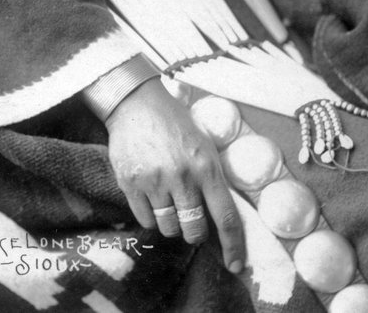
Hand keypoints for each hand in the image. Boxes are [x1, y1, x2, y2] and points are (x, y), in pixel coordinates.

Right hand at [104, 78, 245, 274]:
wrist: (136, 103)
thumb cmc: (175, 123)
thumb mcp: (204, 145)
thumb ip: (212, 178)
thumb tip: (222, 217)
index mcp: (206, 167)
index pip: (226, 218)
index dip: (233, 246)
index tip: (236, 265)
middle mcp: (182, 178)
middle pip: (194, 231)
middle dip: (195, 232)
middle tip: (190, 218)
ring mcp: (155, 182)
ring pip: (168, 228)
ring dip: (171, 222)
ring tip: (168, 200)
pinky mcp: (131, 184)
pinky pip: (146, 220)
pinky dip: (151, 215)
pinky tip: (152, 195)